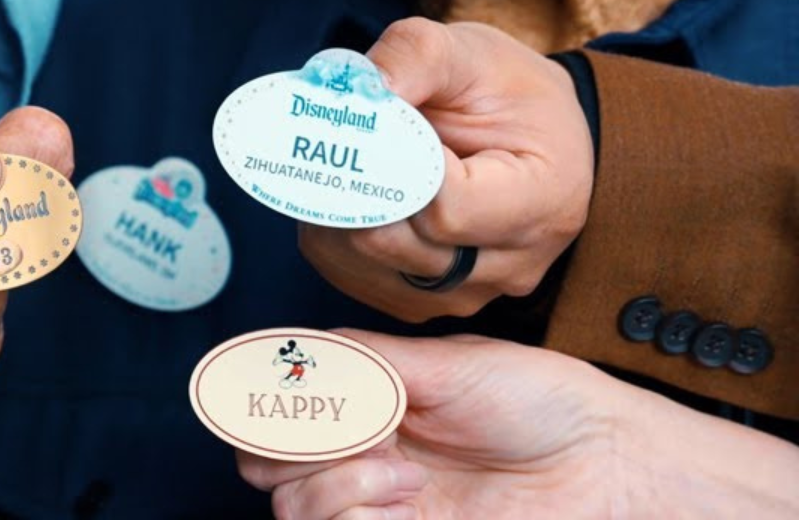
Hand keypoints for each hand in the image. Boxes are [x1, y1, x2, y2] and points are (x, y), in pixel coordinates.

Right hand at [237, 331, 798, 518]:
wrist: (605, 468)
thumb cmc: (544, 403)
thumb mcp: (445, 362)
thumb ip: (361, 361)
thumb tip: (286, 352)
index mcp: (366, 393)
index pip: (271, 392)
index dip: (250, 387)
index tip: (264, 381)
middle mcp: (360, 446)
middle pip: (259, 453)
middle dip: (280, 434)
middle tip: (338, 421)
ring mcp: (374, 496)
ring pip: (286, 499)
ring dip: (327, 474)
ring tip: (392, 462)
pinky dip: (349, 506)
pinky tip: (401, 491)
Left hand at [300, 18, 593, 320]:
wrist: (530, 134)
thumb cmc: (507, 92)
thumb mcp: (472, 52)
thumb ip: (415, 57)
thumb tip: (356, 90)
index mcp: (543, 202)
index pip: (446, 208)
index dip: (394, 162)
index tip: (379, 119)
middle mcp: (511, 265)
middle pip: (393, 241)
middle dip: (352, 180)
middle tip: (335, 132)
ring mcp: (466, 293)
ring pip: (360, 261)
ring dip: (334, 204)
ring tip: (349, 156)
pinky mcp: (422, 301)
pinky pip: (350, 274)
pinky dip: (332, 230)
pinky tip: (349, 188)